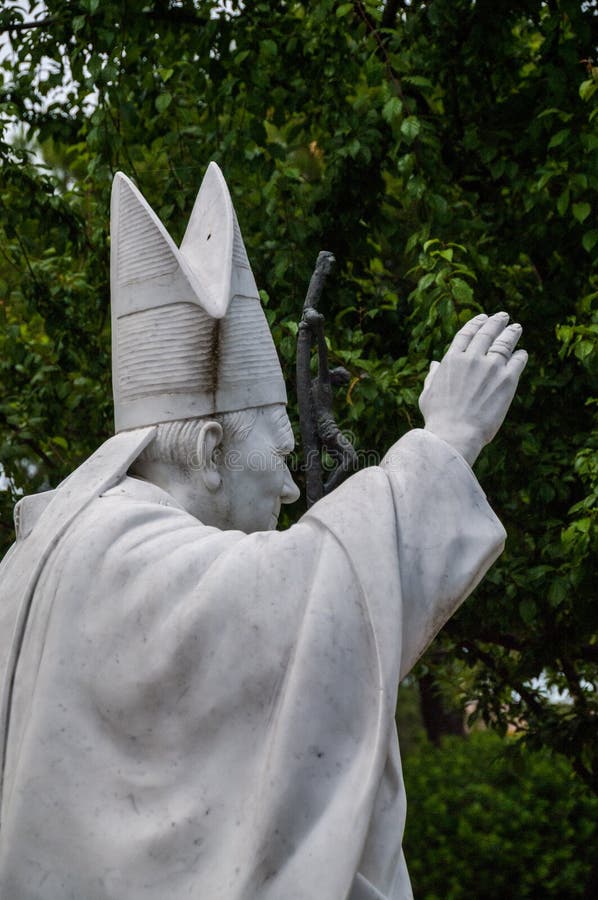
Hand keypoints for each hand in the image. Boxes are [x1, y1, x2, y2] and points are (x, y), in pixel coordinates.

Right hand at [419, 312, 527, 465]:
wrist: (455, 433)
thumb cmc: (438, 418)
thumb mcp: (427, 394)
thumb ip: (432, 376)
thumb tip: (434, 364)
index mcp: (451, 360)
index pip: (466, 334)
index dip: (476, 323)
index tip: (483, 318)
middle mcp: (471, 358)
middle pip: (487, 333)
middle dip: (496, 322)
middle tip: (504, 317)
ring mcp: (491, 367)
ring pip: (504, 342)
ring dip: (512, 333)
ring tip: (516, 328)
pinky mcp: (507, 380)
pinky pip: (517, 361)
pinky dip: (520, 355)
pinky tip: (522, 353)